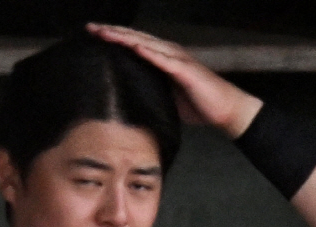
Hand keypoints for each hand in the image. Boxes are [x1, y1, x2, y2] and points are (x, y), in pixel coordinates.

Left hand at [86, 24, 261, 136]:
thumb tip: (132, 97)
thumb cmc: (198, 104)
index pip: (133, 44)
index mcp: (162, 58)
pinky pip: (164, 59)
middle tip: (90, 28)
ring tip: (106, 34)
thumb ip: (151, 90)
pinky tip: (135, 47)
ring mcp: (177, 59)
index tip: (94, 36)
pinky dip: (149, 52)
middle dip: (112, 32)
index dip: (114, 38)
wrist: (225, 110)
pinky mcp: (185, 70)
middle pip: (135, 38)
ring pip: (146, 43)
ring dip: (125, 37)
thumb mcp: (167, 97)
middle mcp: (168, 53)